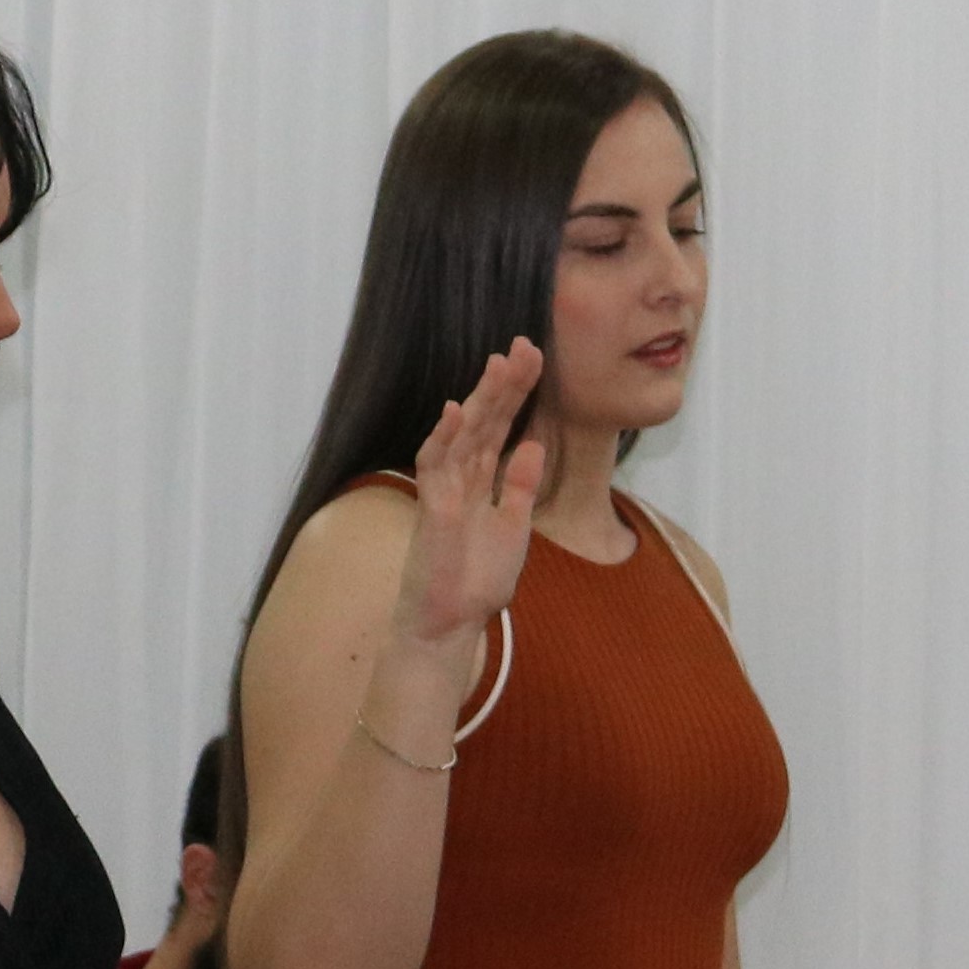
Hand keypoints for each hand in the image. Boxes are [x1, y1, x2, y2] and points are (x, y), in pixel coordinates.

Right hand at [392, 340, 551, 654]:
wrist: (451, 623)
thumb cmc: (476, 580)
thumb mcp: (513, 526)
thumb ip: (519, 486)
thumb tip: (533, 445)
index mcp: (481, 480)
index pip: (501, 426)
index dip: (517, 393)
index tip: (537, 359)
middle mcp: (460, 476)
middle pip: (484, 420)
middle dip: (504, 383)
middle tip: (526, 345)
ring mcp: (443, 489)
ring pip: (462, 434)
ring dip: (479, 399)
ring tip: (500, 363)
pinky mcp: (432, 509)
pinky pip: (434, 466)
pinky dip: (442, 437)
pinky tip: (454, 410)